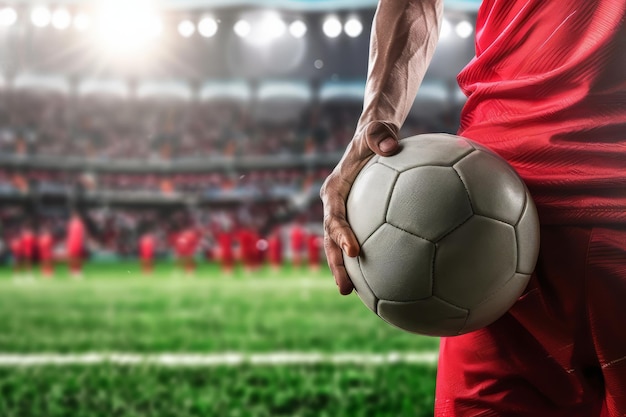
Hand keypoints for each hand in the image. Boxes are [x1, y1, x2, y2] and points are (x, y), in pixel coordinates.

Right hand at [320, 121, 399, 294]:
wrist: (373, 138)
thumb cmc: (375, 135)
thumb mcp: (376, 132)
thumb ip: (381, 136)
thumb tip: (391, 147)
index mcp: (335, 189)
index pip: (333, 216)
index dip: (340, 235)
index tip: (353, 251)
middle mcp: (335, 205)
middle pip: (329, 239)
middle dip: (335, 264)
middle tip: (344, 287)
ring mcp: (345, 214)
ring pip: (339, 246)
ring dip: (343, 269)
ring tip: (351, 293)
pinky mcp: (357, 219)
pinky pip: (358, 240)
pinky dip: (363, 261)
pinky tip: (380, 279)